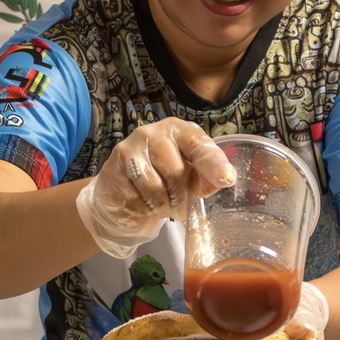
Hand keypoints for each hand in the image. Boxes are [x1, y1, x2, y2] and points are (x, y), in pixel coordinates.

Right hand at [76, 118, 235, 258]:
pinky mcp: (112, 170)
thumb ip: (207, 178)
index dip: (213, 162)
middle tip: (178, 204)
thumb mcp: (191, 180)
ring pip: (154, 187)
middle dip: (180, 196)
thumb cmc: (164, 183)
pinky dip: (142, 209)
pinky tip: (141, 202)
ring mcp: (129, 149)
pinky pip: (135, 199)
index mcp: (178, 131)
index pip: (198, 144)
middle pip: (175, 171)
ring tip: (160, 203)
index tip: (226, 178)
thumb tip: (226, 177)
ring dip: (161, 204)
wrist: (123, 196)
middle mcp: (152, 133)